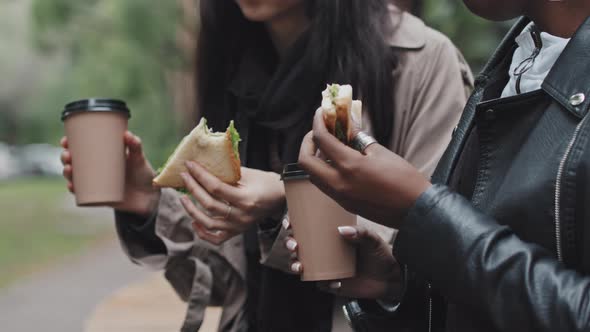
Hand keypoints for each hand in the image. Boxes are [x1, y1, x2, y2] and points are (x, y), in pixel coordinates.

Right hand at [60, 132, 159, 215]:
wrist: (150, 197)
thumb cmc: (144, 174)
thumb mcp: (139, 158)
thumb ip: (135, 146)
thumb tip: (127, 134)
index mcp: (104, 156)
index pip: (82, 148)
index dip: (70, 144)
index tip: (65, 141)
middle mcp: (97, 168)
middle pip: (75, 161)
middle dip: (66, 157)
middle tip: (67, 155)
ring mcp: (97, 182)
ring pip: (75, 176)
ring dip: (67, 172)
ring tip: (69, 169)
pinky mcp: (100, 195)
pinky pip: (82, 193)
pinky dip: (75, 189)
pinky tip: (71, 186)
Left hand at [179, 161, 285, 244]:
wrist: (282, 197)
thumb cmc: (266, 182)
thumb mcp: (249, 173)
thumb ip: (227, 171)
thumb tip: (204, 164)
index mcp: (246, 199)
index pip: (216, 187)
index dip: (200, 175)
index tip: (189, 165)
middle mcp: (241, 216)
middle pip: (209, 204)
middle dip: (193, 188)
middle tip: (184, 176)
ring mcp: (238, 226)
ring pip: (208, 223)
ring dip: (192, 210)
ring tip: (184, 198)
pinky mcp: (237, 232)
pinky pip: (216, 238)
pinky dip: (202, 233)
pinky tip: (194, 221)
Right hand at [286, 222, 401, 300]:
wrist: (391, 278)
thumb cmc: (380, 253)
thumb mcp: (373, 239)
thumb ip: (361, 233)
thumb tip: (342, 230)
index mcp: (331, 236)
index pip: (307, 227)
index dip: (293, 225)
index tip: (289, 223)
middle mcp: (325, 251)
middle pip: (298, 246)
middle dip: (289, 245)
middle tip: (294, 246)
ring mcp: (327, 268)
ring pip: (303, 265)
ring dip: (296, 265)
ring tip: (300, 266)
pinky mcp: (332, 284)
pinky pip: (321, 284)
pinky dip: (324, 283)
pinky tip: (335, 283)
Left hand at [298, 109, 430, 228]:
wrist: (416, 211)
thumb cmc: (404, 179)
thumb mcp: (381, 153)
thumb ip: (359, 138)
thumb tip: (348, 123)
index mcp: (349, 166)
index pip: (322, 140)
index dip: (317, 123)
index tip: (320, 113)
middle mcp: (338, 183)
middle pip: (305, 162)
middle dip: (308, 143)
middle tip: (319, 133)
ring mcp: (340, 196)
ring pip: (313, 176)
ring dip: (314, 159)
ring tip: (328, 147)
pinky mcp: (345, 204)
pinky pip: (325, 186)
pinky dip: (324, 171)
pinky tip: (337, 162)